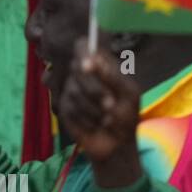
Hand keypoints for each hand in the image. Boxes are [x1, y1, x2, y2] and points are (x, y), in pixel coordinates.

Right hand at [57, 42, 141, 188]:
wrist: (117, 145)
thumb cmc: (126, 115)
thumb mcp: (128, 94)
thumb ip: (112, 77)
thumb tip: (93, 60)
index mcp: (100, 65)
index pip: (84, 46)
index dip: (83, 52)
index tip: (88, 65)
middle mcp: (82, 74)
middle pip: (76, 68)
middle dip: (94, 90)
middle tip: (110, 105)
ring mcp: (71, 89)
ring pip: (73, 90)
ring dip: (93, 108)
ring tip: (107, 119)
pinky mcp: (63, 106)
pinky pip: (69, 107)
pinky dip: (86, 118)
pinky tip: (95, 125)